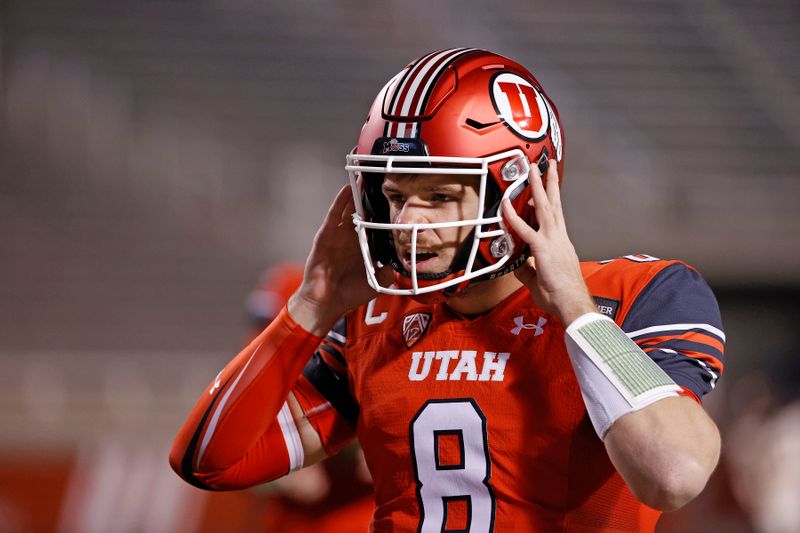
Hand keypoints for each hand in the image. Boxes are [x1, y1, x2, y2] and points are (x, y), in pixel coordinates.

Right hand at [288, 185, 392, 334]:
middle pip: (364, 209)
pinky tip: (348, 188)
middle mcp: (353, 236)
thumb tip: (403, 262)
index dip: (386, 210)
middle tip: (383, 176)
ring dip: (357, 191)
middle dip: (372, 194)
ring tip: (366, 174)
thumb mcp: (377, 281)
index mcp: (365, 245)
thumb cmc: (350, 293)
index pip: (377, 223)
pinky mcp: (326, 234)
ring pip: (350, 207)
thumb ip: (389, 271)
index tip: (397, 195)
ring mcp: (339, 234)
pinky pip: (335, 214)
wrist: (327, 302)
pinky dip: (341, 201)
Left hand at [501, 161, 595, 325]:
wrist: (573, 305)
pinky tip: (507, 204)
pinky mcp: (543, 249)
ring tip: (533, 168)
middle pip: (555, 204)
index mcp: (561, 243)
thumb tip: (517, 264)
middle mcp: (559, 237)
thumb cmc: (561, 296)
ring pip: (545, 207)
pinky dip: (514, 216)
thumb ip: (528, 269)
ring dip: (538, 186)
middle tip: (547, 164)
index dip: (550, 200)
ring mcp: (552, 241)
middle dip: (550, 182)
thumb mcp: (540, 280)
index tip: (545, 185)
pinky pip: (526, 230)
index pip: (555, 216)